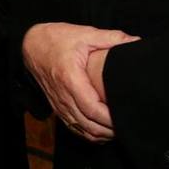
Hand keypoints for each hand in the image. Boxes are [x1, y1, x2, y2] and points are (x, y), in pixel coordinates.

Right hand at [22, 22, 137, 142]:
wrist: (32, 45)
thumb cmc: (57, 39)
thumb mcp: (85, 34)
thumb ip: (111, 38)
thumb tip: (136, 40)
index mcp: (70, 79)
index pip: (91, 108)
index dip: (109, 118)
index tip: (125, 117)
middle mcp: (63, 96)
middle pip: (88, 124)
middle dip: (108, 130)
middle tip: (127, 126)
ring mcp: (59, 104)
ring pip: (80, 129)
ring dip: (100, 135)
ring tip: (117, 130)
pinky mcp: (57, 107)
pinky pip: (73, 127)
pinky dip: (88, 134)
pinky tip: (101, 132)